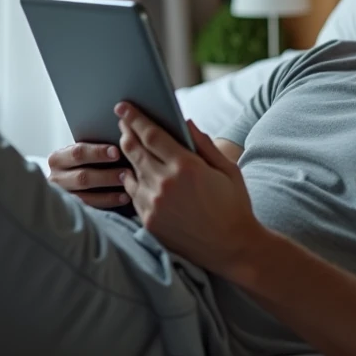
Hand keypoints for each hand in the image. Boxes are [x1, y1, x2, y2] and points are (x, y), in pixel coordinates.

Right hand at [46, 142, 132, 209]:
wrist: (68, 185)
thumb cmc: (81, 165)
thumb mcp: (81, 156)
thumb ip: (93, 152)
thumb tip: (120, 146)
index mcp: (57, 159)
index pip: (77, 153)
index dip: (98, 153)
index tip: (116, 152)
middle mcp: (55, 178)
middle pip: (82, 177)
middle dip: (107, 175)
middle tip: (126, 173)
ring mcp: (62, 197)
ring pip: (85, 197)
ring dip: (109, 194)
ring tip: (128, 189)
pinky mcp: (70, 210)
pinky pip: (90, 209)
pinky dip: (108, 204)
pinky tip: (123, 199)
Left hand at [115, 102, 264, 275]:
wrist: (233, 249)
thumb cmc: (234, 205)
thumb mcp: (227, 169)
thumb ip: (204, 144)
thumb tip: (186, 121)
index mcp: (186, 166)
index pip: (151, 134)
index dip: (135, 118)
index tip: (123, 107)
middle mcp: (165, 183)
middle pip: (134, 149)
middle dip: (126, 132)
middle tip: (122, 121)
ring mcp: (154, 204)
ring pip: (130, 171)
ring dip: (128, 156)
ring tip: (129, 146)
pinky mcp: (149, 221)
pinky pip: (133, 195)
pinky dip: (132, 181)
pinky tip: (133, 175)